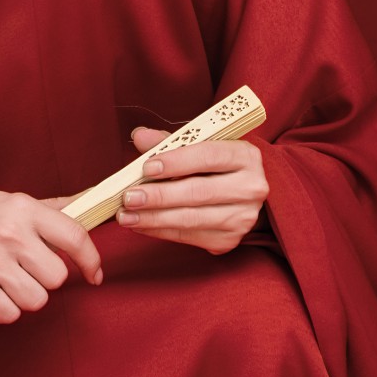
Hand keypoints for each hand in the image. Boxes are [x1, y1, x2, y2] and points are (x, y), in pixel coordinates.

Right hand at [0, 190, 102, 323]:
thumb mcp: (15, 201)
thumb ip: (54, 208)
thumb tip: (92, 200)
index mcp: (24, 209)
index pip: (74, 236)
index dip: (91, 260)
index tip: (93, 273)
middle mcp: (10, 235)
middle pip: (57, 277)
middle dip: (46, 277)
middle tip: (28, 267)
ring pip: (36, 300)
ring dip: (27, 295)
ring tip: (9, 279)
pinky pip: (10, 314)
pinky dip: (5, 308)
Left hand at [113, 127, 267, 254]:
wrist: (241, 194)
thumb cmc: (214, 165)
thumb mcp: (199, 145)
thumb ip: (169, 141)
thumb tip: (139, 136)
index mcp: (244, 156)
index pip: (208, 156)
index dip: (176, 162)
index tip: (147, 167)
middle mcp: (251, 188)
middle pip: (198, 192)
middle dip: (159, 196)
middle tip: (128, 197)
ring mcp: (243, 217)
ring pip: (192, 219)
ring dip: (154, 218)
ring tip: (125, 215)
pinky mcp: (230, 239)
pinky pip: (189, 237)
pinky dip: (160, 231)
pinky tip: (140, 224)